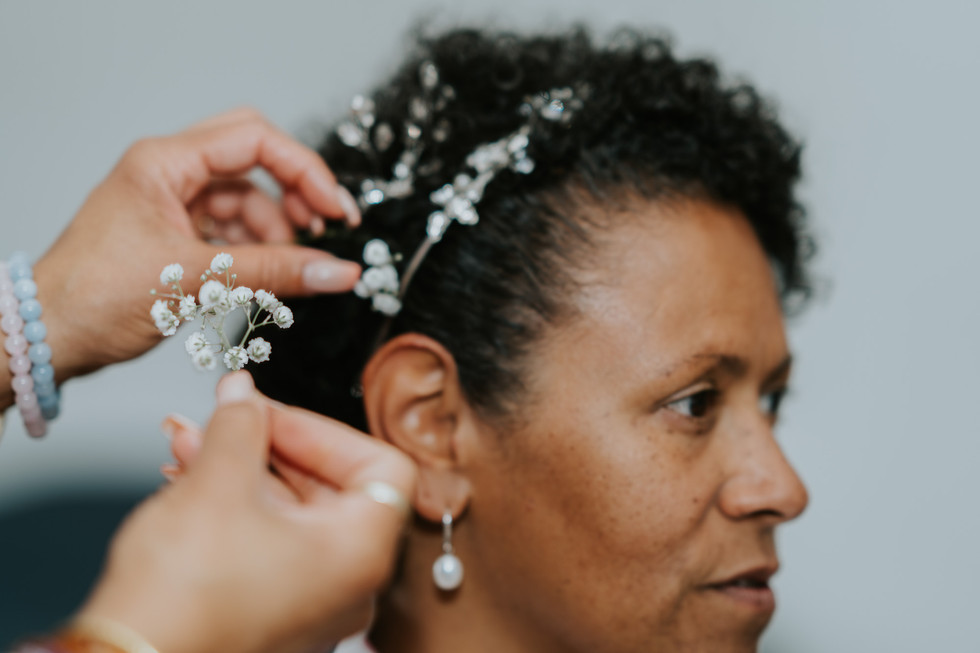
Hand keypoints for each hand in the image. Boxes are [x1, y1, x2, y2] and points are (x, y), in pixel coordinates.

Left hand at [32, 108, 361, 382]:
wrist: (49, 338)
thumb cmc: (92, 299)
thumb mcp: (196, 281)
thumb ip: (275, 272)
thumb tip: (337, 271)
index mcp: (164, 162)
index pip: (255, 140)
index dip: (305, 171)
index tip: (336, 210)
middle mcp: (170, 174)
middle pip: (254, 160)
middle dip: (296, 192)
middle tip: (328, 227)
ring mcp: (173, 203)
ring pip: (248, 200)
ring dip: (278, 231)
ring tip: (293, 267)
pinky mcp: (177, 234)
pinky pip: (233, 229)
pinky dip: (257, 250)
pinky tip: (269, 275)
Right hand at [78, 372, 416, 652]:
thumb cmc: (182, 601)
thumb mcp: (217, 483)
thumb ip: (240, 424)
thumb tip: (244, 393)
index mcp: (361, 553)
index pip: (381, 466)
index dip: (324, 430)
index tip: (271, 413)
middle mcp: (349, 586)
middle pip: (330, 486)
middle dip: (269, 443)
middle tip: (228, 415)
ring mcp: (311, 604)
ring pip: (289, 513)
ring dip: (242, 468)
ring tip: (191, 440)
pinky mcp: (271, 614)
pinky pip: (267, 543)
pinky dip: (234, 506)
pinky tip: (187, 477)